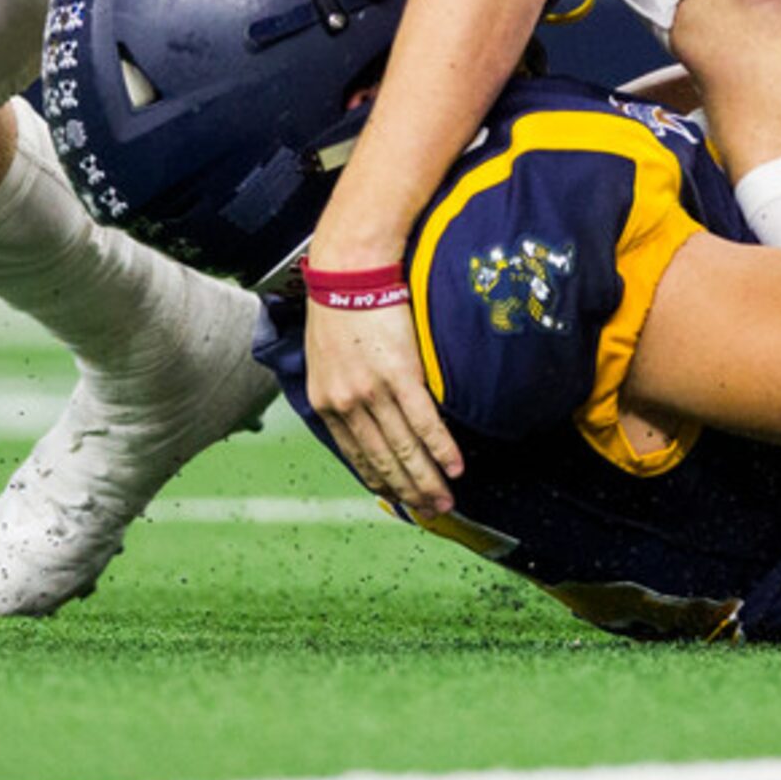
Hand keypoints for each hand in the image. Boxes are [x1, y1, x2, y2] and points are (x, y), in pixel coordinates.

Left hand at [301, 295, 462, 512]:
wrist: (351, 269)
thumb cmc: (341, 302)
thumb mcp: (327, 353)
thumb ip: (342, 386)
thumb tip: (362, 407)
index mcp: (326, 401)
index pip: (355, 454)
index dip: (380, 479)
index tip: (399, 497)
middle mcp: (347, 403)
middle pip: (382, 459)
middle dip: (408, 490)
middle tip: (431, 510)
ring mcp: (373, 391)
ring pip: (403, 448)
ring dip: (428, 479)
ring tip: (446, 500)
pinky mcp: (400, 374)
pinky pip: (423, 422)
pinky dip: (441, 449)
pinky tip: (454, 467)